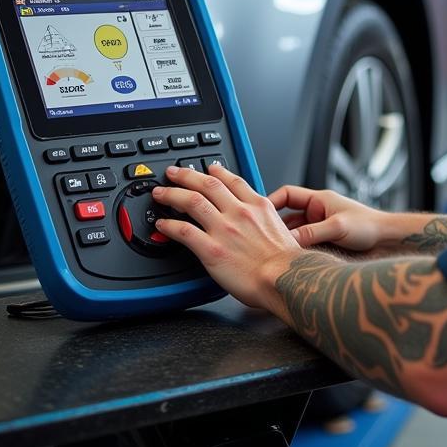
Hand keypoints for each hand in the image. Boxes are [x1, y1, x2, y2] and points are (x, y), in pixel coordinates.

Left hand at [152, 164, 300, 314]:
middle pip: (208, 184)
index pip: (233, 180)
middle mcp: (239, 212)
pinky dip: (169, 225)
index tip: (209, 169)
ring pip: (192, 201)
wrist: (284, 278)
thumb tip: (258, 224)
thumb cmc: (285, 263)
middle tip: (174, 172)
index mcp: (258, 206)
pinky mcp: (211, 249)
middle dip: (187, 175)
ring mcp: (224, 229)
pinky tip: (162, 224)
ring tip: (161, 193)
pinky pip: (183, 231)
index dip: (217, 171)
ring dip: (172, 194)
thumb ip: (264, 221)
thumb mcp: (281, 228)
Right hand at [267, 184, 386, 251]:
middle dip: (274, 230)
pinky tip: (292, 265)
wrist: (388, 244)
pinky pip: (303, 250)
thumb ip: (312, 233)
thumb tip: (287, 240)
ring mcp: (319, 232)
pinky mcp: (323, 248)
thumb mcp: (338, 226)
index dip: (271, 202)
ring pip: (293, 238)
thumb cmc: (370, 226)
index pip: (287, 195)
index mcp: (319, 201)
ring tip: (277, 256)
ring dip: (286, 246)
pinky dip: (296, 256)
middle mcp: (317, 215)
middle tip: (262, 241)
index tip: (258, 213)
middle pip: (286, 220)